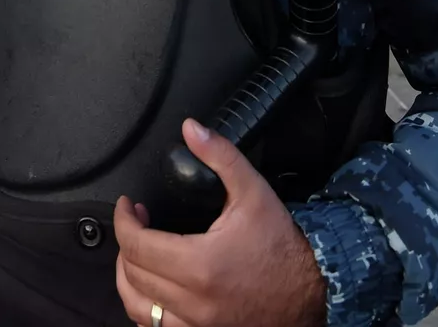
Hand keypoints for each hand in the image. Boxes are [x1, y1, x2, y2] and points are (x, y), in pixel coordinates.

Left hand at [115, 120, 325, 326]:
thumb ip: (220, 156)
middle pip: (133, 274)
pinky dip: (147, 310)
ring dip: (129, 279)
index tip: (128, 208)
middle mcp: (195, 301)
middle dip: (126, 243)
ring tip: (137, 256)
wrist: (314, 288)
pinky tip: (153, 290)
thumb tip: (191, 130)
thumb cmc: (284, 245)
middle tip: (137, 224)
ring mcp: (198, 324)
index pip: (137, 245)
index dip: (123, 221)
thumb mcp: (253, 191)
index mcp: (200, 265)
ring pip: (139, 307)